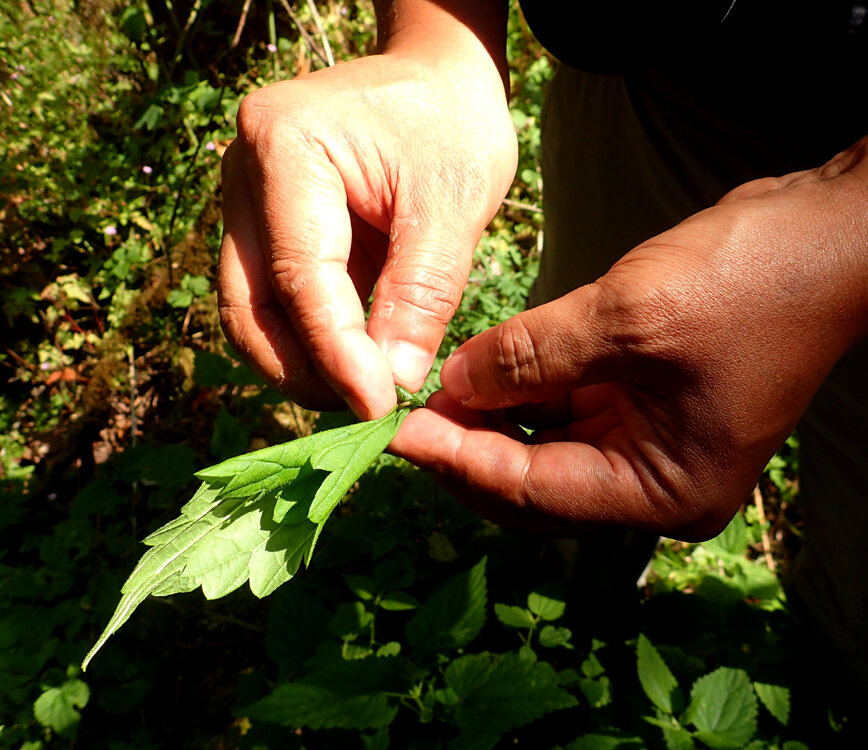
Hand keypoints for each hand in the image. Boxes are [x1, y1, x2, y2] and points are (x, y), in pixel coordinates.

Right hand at [218, 51, 515, 417]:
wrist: (438, 79)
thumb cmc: (451, 124)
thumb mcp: (453, 204)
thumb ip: (421, 293)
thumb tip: (391, 382)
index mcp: (284, 144)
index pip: (299, 274)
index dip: (336, 353)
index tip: (377, 407)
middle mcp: (242, 173)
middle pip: (249, 302)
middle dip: (304, 370)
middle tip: (365, 413)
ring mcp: (245, 202)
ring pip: (251, 310)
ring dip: (302, 365)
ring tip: (364, 397)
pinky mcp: (265, 228)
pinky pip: (273, 300)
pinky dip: (309, 342)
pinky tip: (354, 369)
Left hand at [393, 64, 867, 537]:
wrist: (830, 236)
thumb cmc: (744, 284)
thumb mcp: (624, 319)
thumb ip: (529, 358)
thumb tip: (452, 382)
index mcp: (663, 493)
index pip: (537, 492)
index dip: (461, 462)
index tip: (397, 432)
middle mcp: (658, 484)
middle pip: (538, 482)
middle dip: (472, 448)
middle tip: (406, 416)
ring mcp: (656, 444)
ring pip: (551, 446)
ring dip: (496, 419)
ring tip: (434, 391)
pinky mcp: (652, 403)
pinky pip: (574, 409)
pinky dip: (529, 391)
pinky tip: (487, 369)